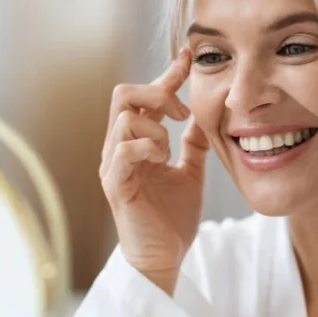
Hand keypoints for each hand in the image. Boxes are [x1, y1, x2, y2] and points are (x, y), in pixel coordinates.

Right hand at [99, 49, 208, 293]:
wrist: (165, 259)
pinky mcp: (115, 185)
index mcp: (137, 142)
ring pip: (124, 118)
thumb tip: (203, 116)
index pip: (146, 96)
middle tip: (181, 111)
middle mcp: (119, 148)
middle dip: (156, 92)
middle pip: (123, 94)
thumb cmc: (172, 220)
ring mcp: (114, 166)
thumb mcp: (191, 173)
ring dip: (155, 128)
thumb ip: (193, 145)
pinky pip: (123, 150)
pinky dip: (148, 147)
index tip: (189, 57)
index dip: (167, 74)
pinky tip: (163, 161)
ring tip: (170, 151)